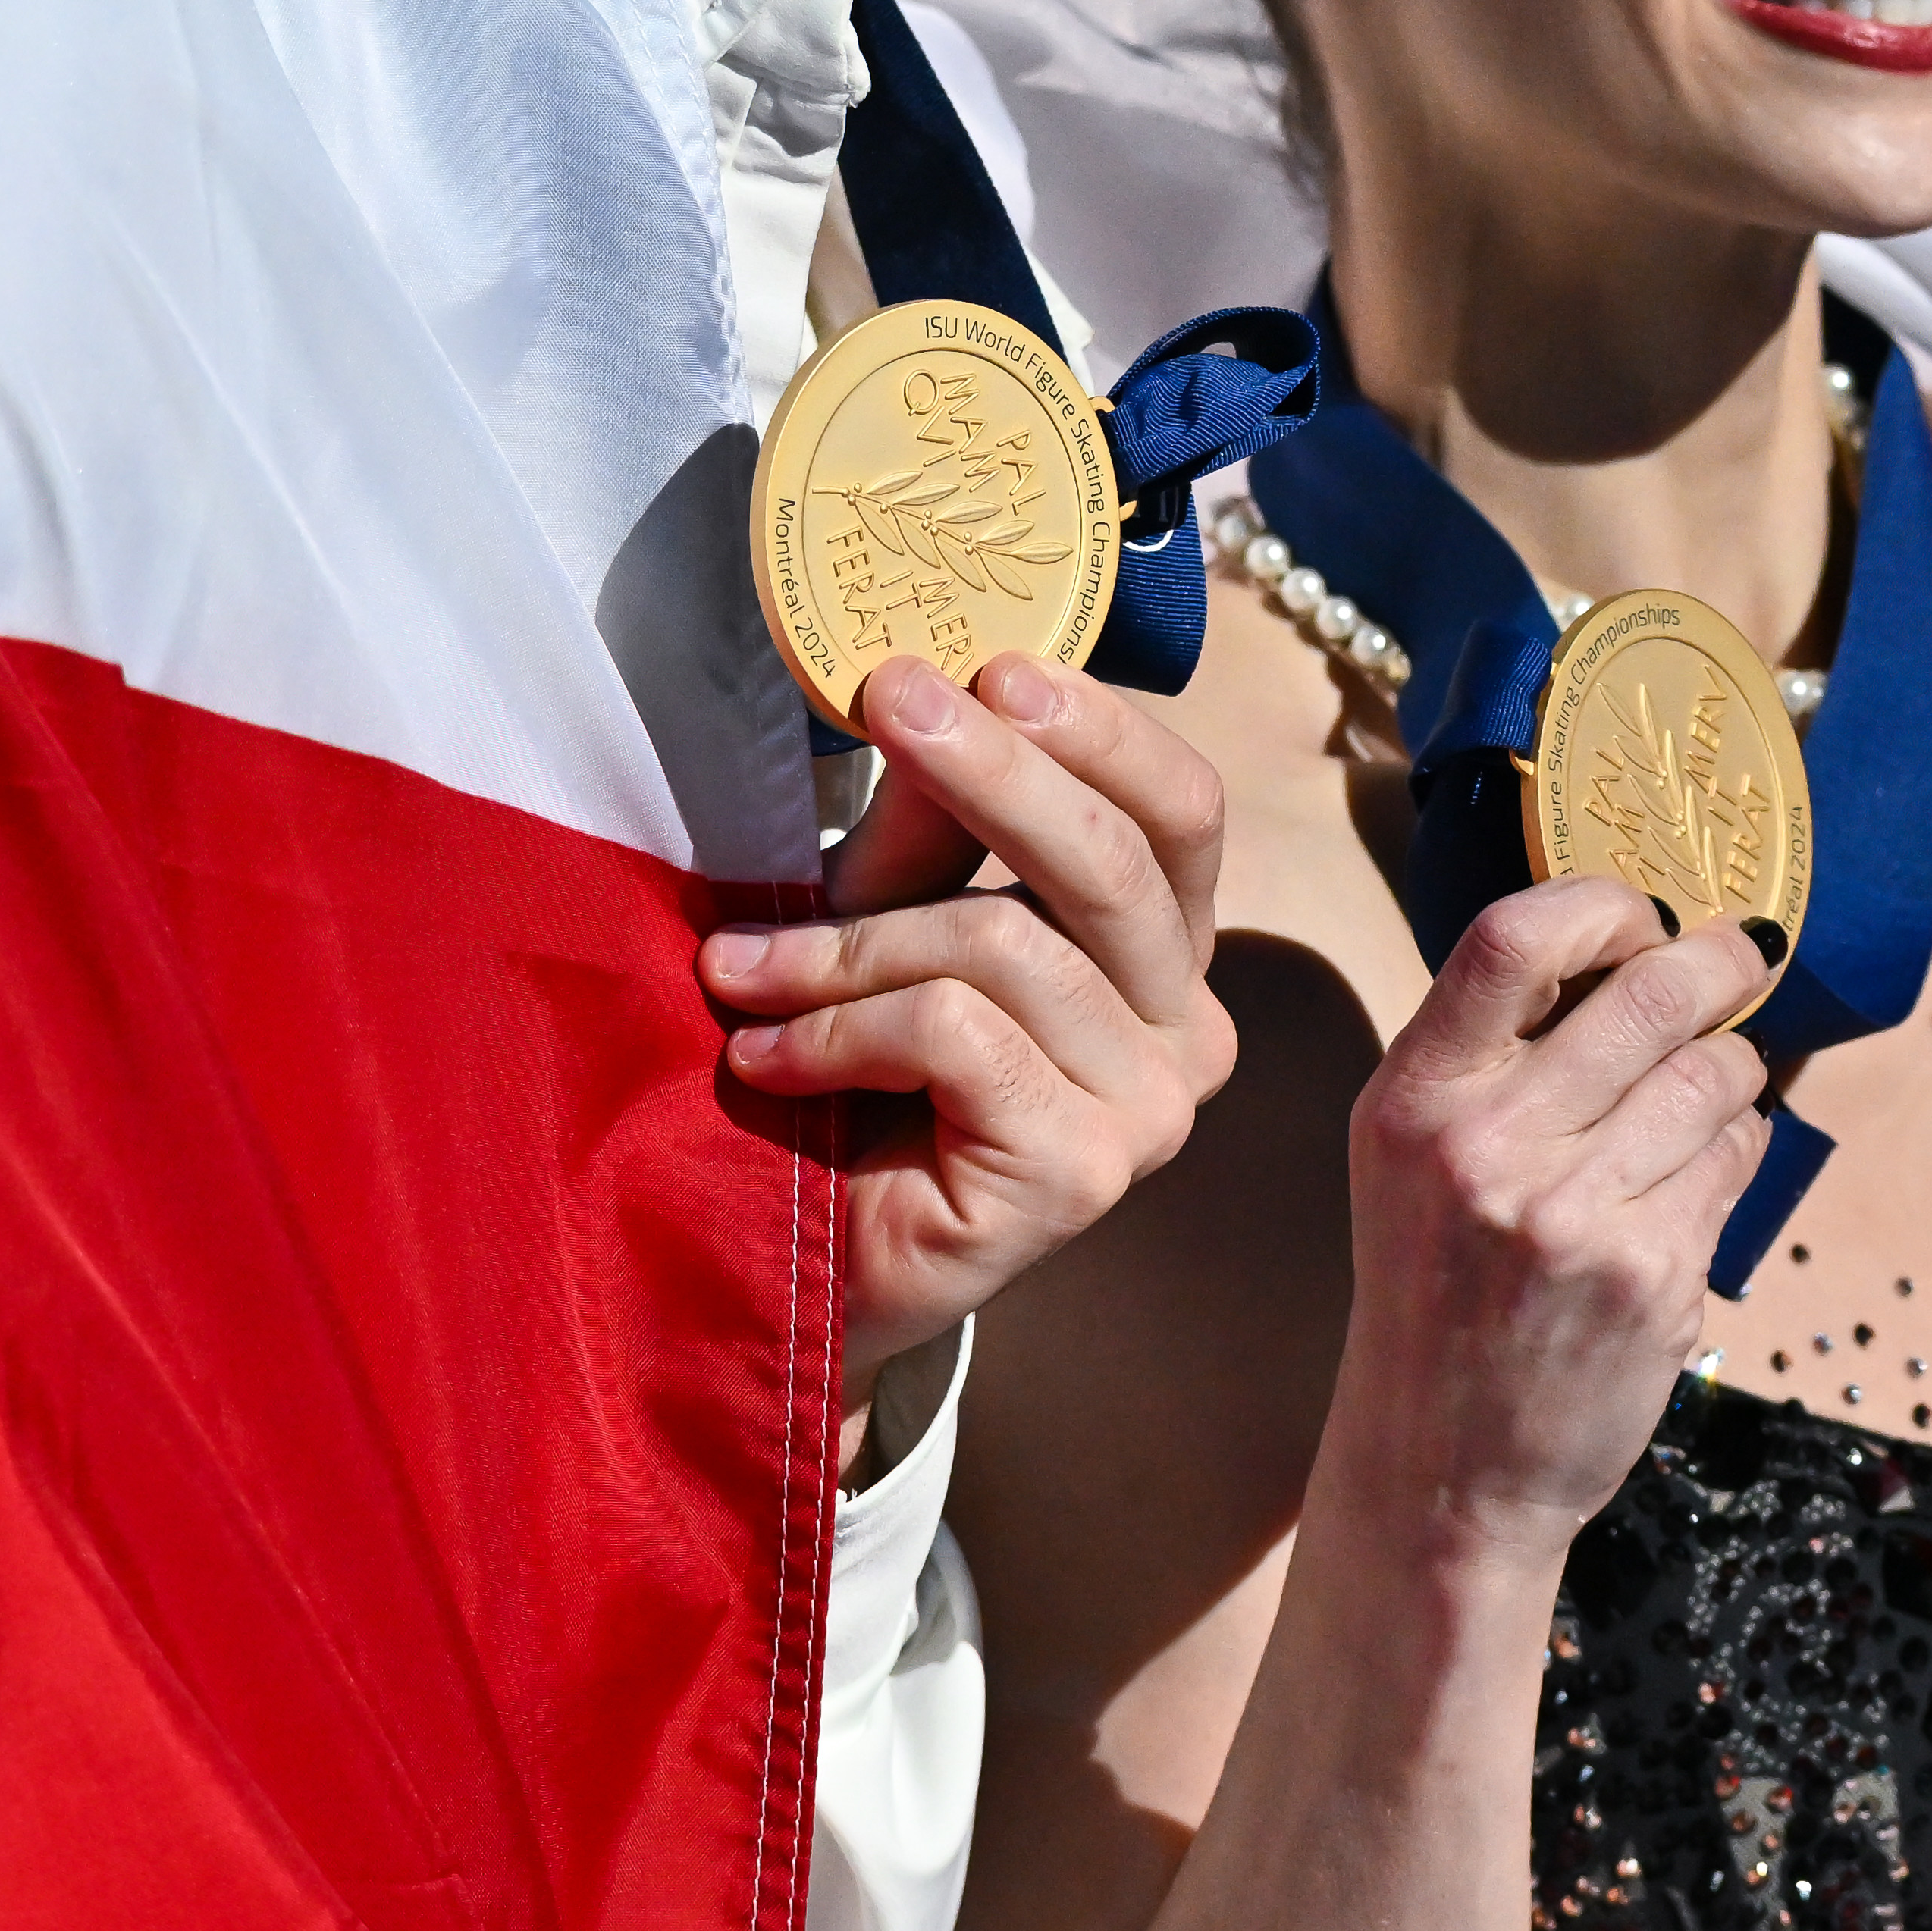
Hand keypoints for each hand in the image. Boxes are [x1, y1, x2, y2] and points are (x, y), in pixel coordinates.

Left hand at [700, 650, 1240, 1420]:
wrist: (806, 1267)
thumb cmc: (859, 1078)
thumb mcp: (896, 913)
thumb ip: (936, 823)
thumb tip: (934, 682)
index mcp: (1168, 951)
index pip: (1183, 808)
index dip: (1096, 725)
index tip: (980, 663)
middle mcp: (1189, 1029)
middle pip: (1115, 858)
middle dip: (990, 768)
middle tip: (888, 697)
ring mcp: (1151, 1110)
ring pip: (1006, 946)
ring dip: (846, 945)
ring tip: (742, 970)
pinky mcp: (1085, 1172)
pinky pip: (955, 1034)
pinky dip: (836, 1028)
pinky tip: (765, 1057)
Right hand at [1315, 879, 1779, 1553]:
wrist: (1443, 1469)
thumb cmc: (1436, 1290)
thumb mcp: (1414, 1157)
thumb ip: (1496, 1053)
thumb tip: (1634, 942)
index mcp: (1414, 1103)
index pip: (1513, 941)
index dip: (1600, 904)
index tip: (1642, 914)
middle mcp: (1488, 1150)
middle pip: (1647, 995)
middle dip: (1716, 964)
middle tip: (1740, 955)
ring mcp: (1577, 1218)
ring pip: (1714, 1075)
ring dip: (1732, 1066)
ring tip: (1706, 1088)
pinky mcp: (1654, 1279)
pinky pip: (1735, 1160)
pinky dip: (1735, 1148)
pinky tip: (1698, 1171)